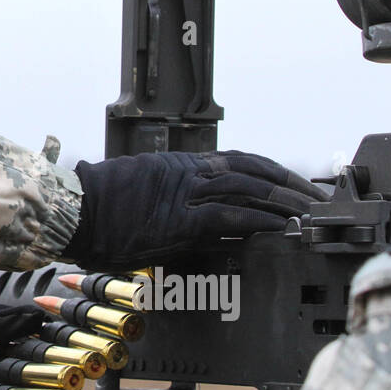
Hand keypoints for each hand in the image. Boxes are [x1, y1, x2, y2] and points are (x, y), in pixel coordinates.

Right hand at [66, 150, 328, 271]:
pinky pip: (229, 217)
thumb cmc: (99, 206)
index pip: (239, 162)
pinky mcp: (179, 220)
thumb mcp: (142, 190)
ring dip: (284, 202)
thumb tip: (203, 216)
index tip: (295, 183)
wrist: (73, 211)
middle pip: (251, 172)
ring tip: (310, 215)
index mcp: (179, 165)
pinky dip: (259, 220)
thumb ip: (174, 195)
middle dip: (289, 186)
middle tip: (317, 200)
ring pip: (247, 190)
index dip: (272, 172)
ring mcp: (183, 195)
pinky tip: (282, 228)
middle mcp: (186, 173)